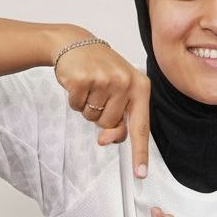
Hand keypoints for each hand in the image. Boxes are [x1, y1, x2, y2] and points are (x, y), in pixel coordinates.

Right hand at [53, 35, 149, 177]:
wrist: (76, 43)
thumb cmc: (102, 71)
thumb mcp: (119, 92)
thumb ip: (119, 120)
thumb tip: (105, 140)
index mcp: (141, 86)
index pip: (141, 126)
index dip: (140, 152)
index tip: (141, 174)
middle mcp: (125, 82)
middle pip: (110, 125)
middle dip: (101, 115)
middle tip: (99, 93)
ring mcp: (104, 79)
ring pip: (93, 118)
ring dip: (87, 107)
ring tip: (90, 86)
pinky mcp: (82, 78)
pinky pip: (76, 107)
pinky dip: (75, 99)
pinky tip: (78, 83)